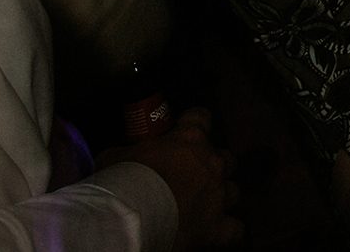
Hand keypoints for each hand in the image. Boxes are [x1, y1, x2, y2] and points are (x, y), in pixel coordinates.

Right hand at [102, 109, 240, 248]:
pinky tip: (216, 232)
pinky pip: (235, 229)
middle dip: (213, 166)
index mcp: (189, 139)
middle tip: (192, 176)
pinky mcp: (217, 226)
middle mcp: (211, 163)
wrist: (130, 220)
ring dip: (220, 197)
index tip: (184, 128)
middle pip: (225, 158)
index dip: (194, 122)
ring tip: (202, 206)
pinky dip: (227, 230)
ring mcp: (218, 195)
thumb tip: (121, 156)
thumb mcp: (115, 157)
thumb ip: (127, 152)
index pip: (201, 117)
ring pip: (233, 191)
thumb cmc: (121, 183)